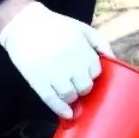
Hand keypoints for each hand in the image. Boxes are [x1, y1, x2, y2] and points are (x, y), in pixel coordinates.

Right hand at [0, 0, 113, 118]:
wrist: (23, 24)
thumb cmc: (57, 26)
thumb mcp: (83, 29)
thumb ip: (101, 43)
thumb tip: (114, 60)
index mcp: (82, 50)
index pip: (95, 73)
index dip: (91, 74)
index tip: (86, 73)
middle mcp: (70, 63)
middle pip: (85, 87)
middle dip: (83, 87)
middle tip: (76, 83)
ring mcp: (53, 73)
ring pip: (70, 96)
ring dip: (72, 97)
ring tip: (68, 91)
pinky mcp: (37, 81)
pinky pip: (52, 100)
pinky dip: (61, 110)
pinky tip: (67, 114)